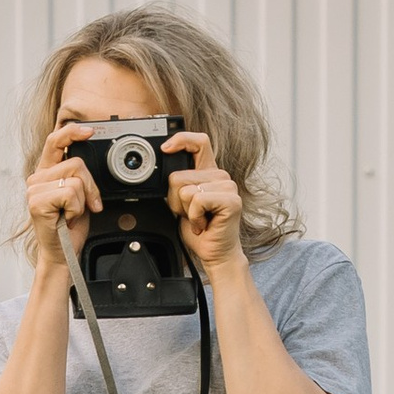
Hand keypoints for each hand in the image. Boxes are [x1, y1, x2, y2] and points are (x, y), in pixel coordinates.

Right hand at [23, 125, 101, 273]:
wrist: (63, 253)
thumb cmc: (70, 227)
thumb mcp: (79, 195)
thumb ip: (80, 175)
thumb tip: (89, 159)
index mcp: (47, 172)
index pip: (55, 141)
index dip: (72, 132)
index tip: (89, 131)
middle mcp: (37, 178)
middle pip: (76, 162)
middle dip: (90, 186)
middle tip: (86, 205)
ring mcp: (34, 189)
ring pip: (75, 179)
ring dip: (82, 200)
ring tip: (71, 213)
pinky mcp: (36, 202)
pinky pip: (69, 193)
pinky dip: (75, 208)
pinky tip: (66, 218)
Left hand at [166, 130, 242, 273]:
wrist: (215, 253)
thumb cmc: (199, 230)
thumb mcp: (181, 202)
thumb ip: (178, 184)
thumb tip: (163, 170)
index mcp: (209, 172)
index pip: (199, 141)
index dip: (181, 139)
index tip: (165, 149)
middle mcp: (220, 176)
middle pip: (178, 176)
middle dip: (175, 200)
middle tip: (190, 214)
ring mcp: (228, 187)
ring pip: (185, 190)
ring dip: (185, 211)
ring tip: (198, 219)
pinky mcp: (231, 200)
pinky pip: (196, 200)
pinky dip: (194, 217)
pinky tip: (203, 224)